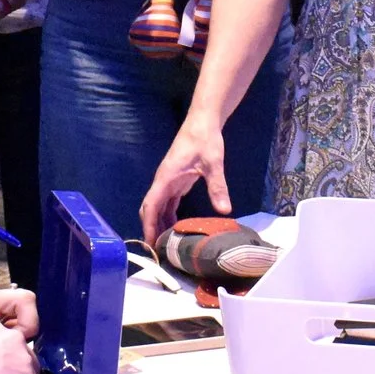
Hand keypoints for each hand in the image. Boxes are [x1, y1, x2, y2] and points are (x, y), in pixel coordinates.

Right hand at [141, 121, 226, 246]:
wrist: (203, 122)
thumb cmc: (205, 140)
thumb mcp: (213, 163)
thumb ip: (217, 187)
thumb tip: (225, 210)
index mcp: (166, 178)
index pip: (151, 206)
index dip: (149, 225)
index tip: (151, 243)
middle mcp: (163, 182)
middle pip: (150, 209)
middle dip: (151, 229)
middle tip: (159, 251)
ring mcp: (169, 182)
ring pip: (158, 208)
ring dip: (160, 225)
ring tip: (167, 245)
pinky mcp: (176, 182)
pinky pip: (168, 203)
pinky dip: (169, 217)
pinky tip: (176, 229)